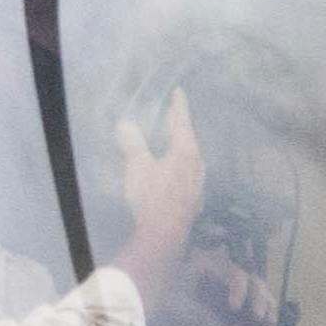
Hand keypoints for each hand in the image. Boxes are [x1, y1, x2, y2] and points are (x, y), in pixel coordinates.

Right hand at [113, 83, 214, 286]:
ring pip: (191, 158)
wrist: (165, 233)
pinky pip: (188, 174)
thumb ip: (133, 143)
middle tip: (171, 116)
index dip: (178, 106)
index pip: (182, 121)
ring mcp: (199, 183)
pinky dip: (180, 166)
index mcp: (186, 151)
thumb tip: (126, 124)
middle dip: (180, 127)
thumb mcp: (138, 165)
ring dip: (181, 147)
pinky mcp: (195, 198)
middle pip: (189, 139)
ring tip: (171, 142)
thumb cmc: (152, 195)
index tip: (179, 92)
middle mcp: (198, 164)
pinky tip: (174, 171)